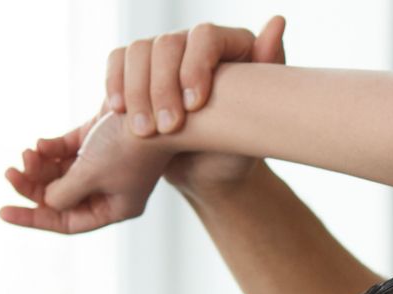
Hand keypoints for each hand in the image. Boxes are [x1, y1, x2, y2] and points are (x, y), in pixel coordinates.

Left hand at [0, 109, 171, 233]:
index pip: (67, 222)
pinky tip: (39, 144)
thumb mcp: (90, 175)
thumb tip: (44, 200)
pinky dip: (51, 149)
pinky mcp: (99, 142)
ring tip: (26, 153)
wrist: (156, 109)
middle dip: (33, 186)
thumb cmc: (128, 147)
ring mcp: (104, 166)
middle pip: (60, 197)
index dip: (33, 218)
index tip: (2, 212)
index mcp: (114, 208)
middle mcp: (109, 190)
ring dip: (39, 165)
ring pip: (60, 173)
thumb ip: (62, 192)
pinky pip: (67, 151)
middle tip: (9, 173)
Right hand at [107, 15, 286, 140]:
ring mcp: (165, 55)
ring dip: (137, 91)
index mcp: (233, 47)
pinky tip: (118, 112)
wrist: (210, 173)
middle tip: (167, 128)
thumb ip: (270, 70)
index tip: (195, 106)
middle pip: (168, 44)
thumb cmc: (240, 148)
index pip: (207, 35)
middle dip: (163, 87)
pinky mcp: (139, 71)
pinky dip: (115, 84)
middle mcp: (196, 44)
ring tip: (144, 132)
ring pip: (139, 51)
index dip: (196, 65)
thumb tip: (278, 20)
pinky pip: (118, 61)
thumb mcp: (260, 119)